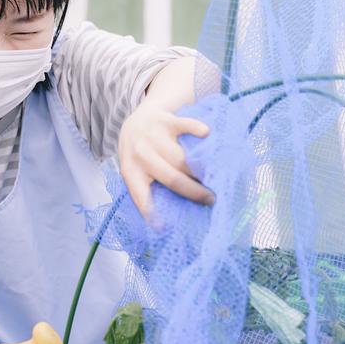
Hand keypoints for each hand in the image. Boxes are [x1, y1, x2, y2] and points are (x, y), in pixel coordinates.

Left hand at [118, 102, 213, 219]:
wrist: (138, 116)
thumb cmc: (142, 151)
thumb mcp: (137, 169)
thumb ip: (148, 187)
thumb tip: (168, 222)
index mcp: (130, 171)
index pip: (141, 196)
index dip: (152, 212)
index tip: (165, 228)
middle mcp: (140, 153)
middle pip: (171, 178)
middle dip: (194, 191)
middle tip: (211, 200)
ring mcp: (152, 135)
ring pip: (181, 157)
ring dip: (200, 167)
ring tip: (214, 176)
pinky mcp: (165, 119)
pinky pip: (185, 125)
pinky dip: (197, 129)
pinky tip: (206, 134)